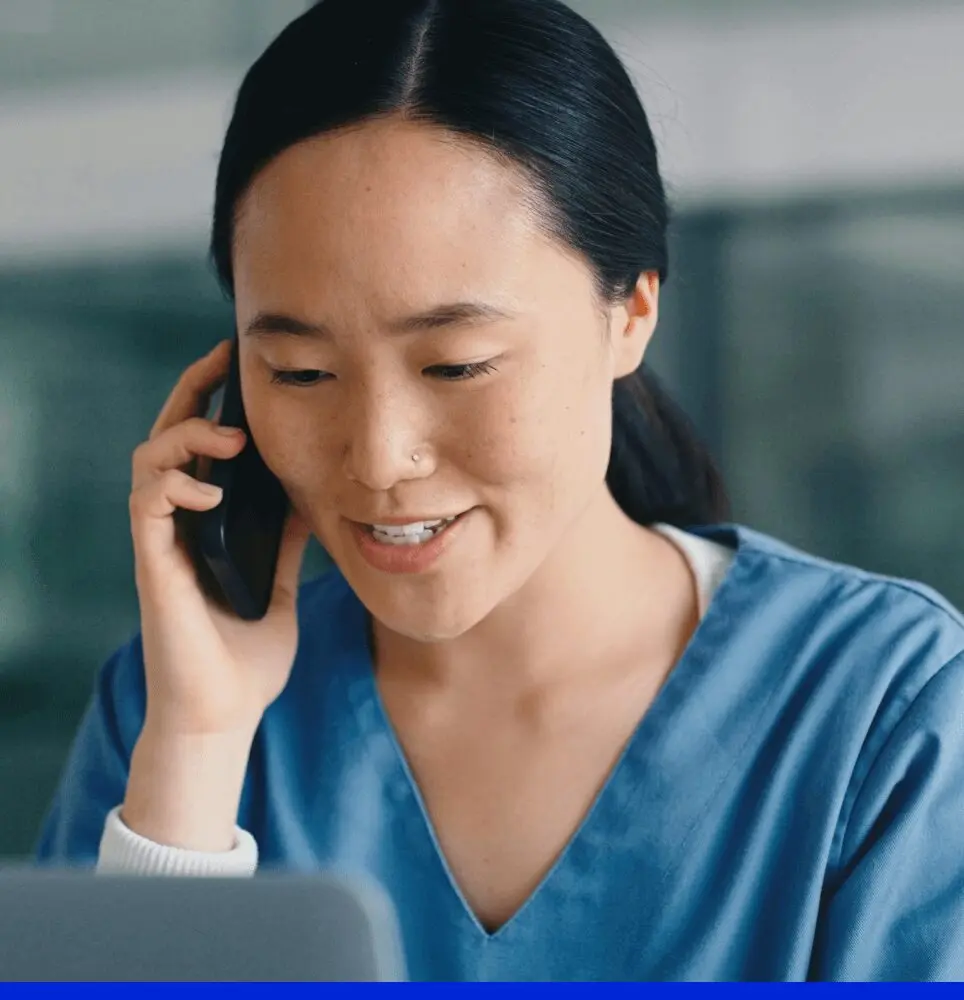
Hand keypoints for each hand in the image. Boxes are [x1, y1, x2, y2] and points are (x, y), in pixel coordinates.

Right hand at [129, 339, 310, 737]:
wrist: (224, 713)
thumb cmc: (247, 656)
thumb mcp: (279, 582)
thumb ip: (285, 539)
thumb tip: (309, 496)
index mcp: (206, 525)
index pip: (199, 449)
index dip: (213, 403)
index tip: (240, 368)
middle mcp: (179, 526)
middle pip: (168, 439)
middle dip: (191, 392)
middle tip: (221, 359)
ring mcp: (163, 544)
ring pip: (149, 462)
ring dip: (185, 436)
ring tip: (229, 439)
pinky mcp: (156, 566)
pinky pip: (148, 507)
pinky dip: (176, 486)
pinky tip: (211, 490)